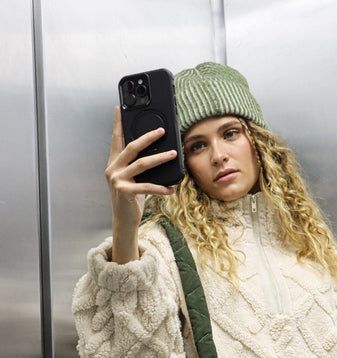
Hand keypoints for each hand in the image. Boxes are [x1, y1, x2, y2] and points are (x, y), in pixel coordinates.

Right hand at [105, 106, 177, 261]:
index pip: (116, 139)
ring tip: (173, 154)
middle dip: (148, 137)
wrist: (124, 220)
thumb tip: (158, 151)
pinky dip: (161, 188)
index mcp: (114, 163)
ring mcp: (117, 180)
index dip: (118, 123)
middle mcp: (113, 169)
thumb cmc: (130, 198)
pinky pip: (146, 187)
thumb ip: (137, 165)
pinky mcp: (124, 192)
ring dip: (160, 158)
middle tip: (162, 131)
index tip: (120, 108)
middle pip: (131, 147)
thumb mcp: (132, 178)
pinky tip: (171, 189)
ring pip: (142, 164)